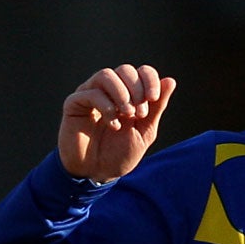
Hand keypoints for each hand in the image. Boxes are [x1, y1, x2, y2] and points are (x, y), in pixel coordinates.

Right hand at [58, 64, 176, 182]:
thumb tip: (170, 81)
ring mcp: (90, 94)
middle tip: (139, 113)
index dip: (150, 79)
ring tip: (127, 115)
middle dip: (136, 89)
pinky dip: (106, 106)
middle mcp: (109, 91)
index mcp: (129, 95)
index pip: (141, 71)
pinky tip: (113, 125)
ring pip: (106, 75)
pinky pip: (90, 93)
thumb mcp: (145, 131)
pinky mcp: (74, 104)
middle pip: (125, 70)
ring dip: (121, 94)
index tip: (153, 98)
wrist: (97, 173)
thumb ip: (157, 107)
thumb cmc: (120, 153)